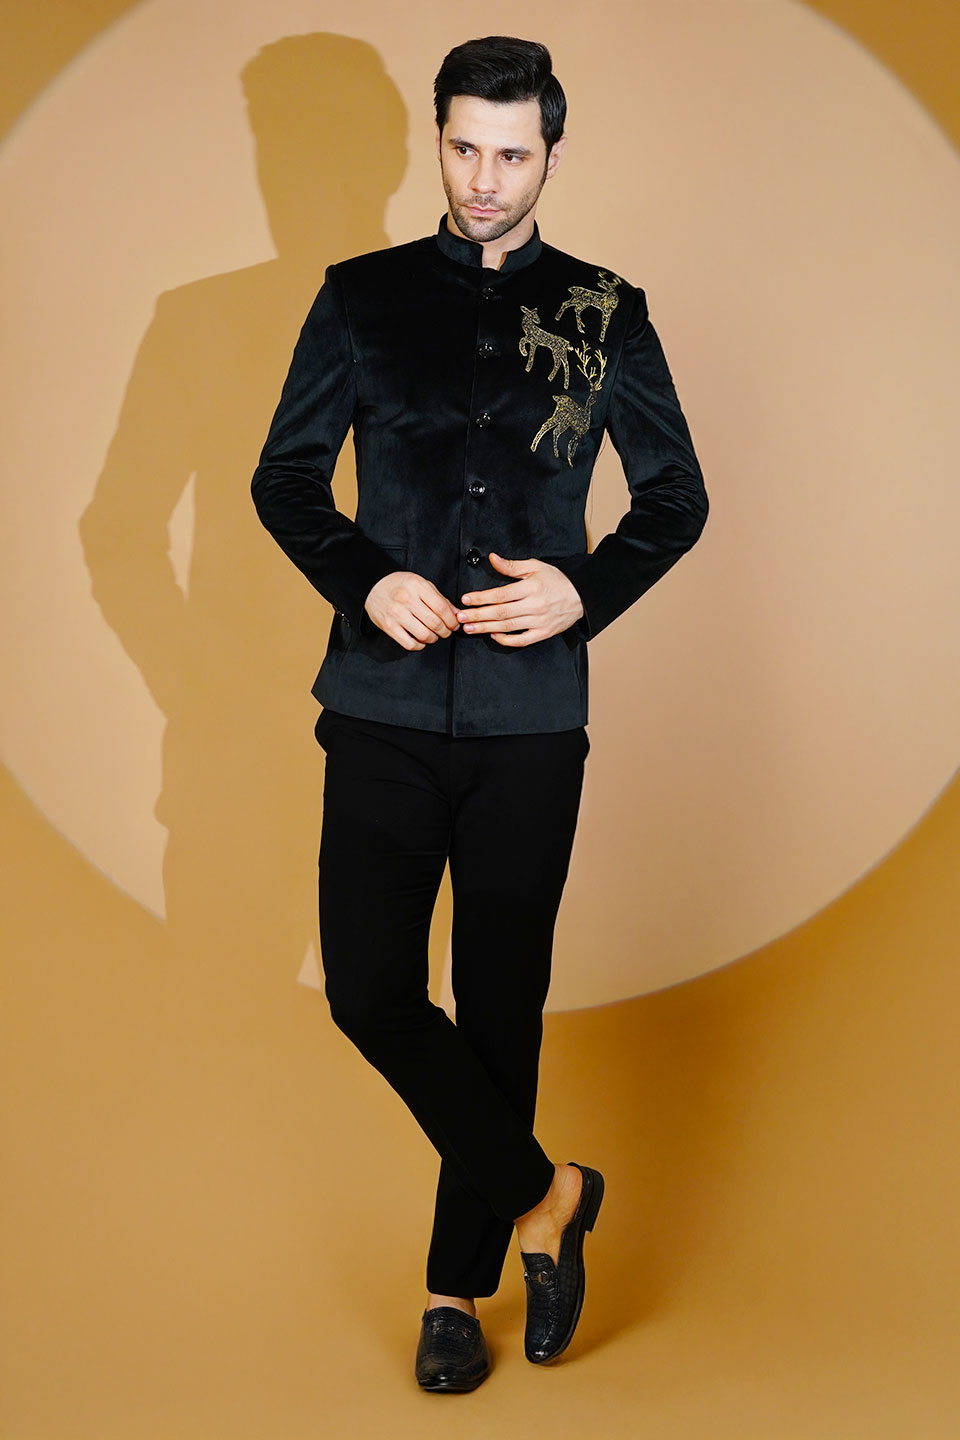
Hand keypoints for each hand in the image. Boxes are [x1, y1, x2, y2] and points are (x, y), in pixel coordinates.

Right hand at [364, 570, 460, 650]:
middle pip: (435, 623)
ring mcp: (396, 614)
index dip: (452, 620)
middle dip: (445, 631)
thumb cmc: (399, 585)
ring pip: (424, 635)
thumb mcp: (421, 583)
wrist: (373, 586)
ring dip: (433, 639)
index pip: (442, 608)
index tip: (454, 624)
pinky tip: (421, 641)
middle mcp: (406, 599)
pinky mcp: (389, 626)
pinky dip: (419, 646)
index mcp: (417, 586)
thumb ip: (440, 598)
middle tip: (446, 631)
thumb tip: (456, 614)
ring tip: (434, 635)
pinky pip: (409, 644)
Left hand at [456, 553, 584, 645]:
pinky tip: (493, 636)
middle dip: (478, 616)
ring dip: (486, 628)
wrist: (582, 595)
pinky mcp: (543, 633)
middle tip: (461, 617)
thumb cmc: (558, 580)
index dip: (481, 598)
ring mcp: (539, 621)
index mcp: (531, 588)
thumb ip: (511, 566)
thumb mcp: (535, 566)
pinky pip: (521, 640)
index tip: (467, 600)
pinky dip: (506, 640)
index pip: (501, 595)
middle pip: (500, 613)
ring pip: (507, 627)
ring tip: (470, 628)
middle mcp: (535, 606)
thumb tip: (492, 559)